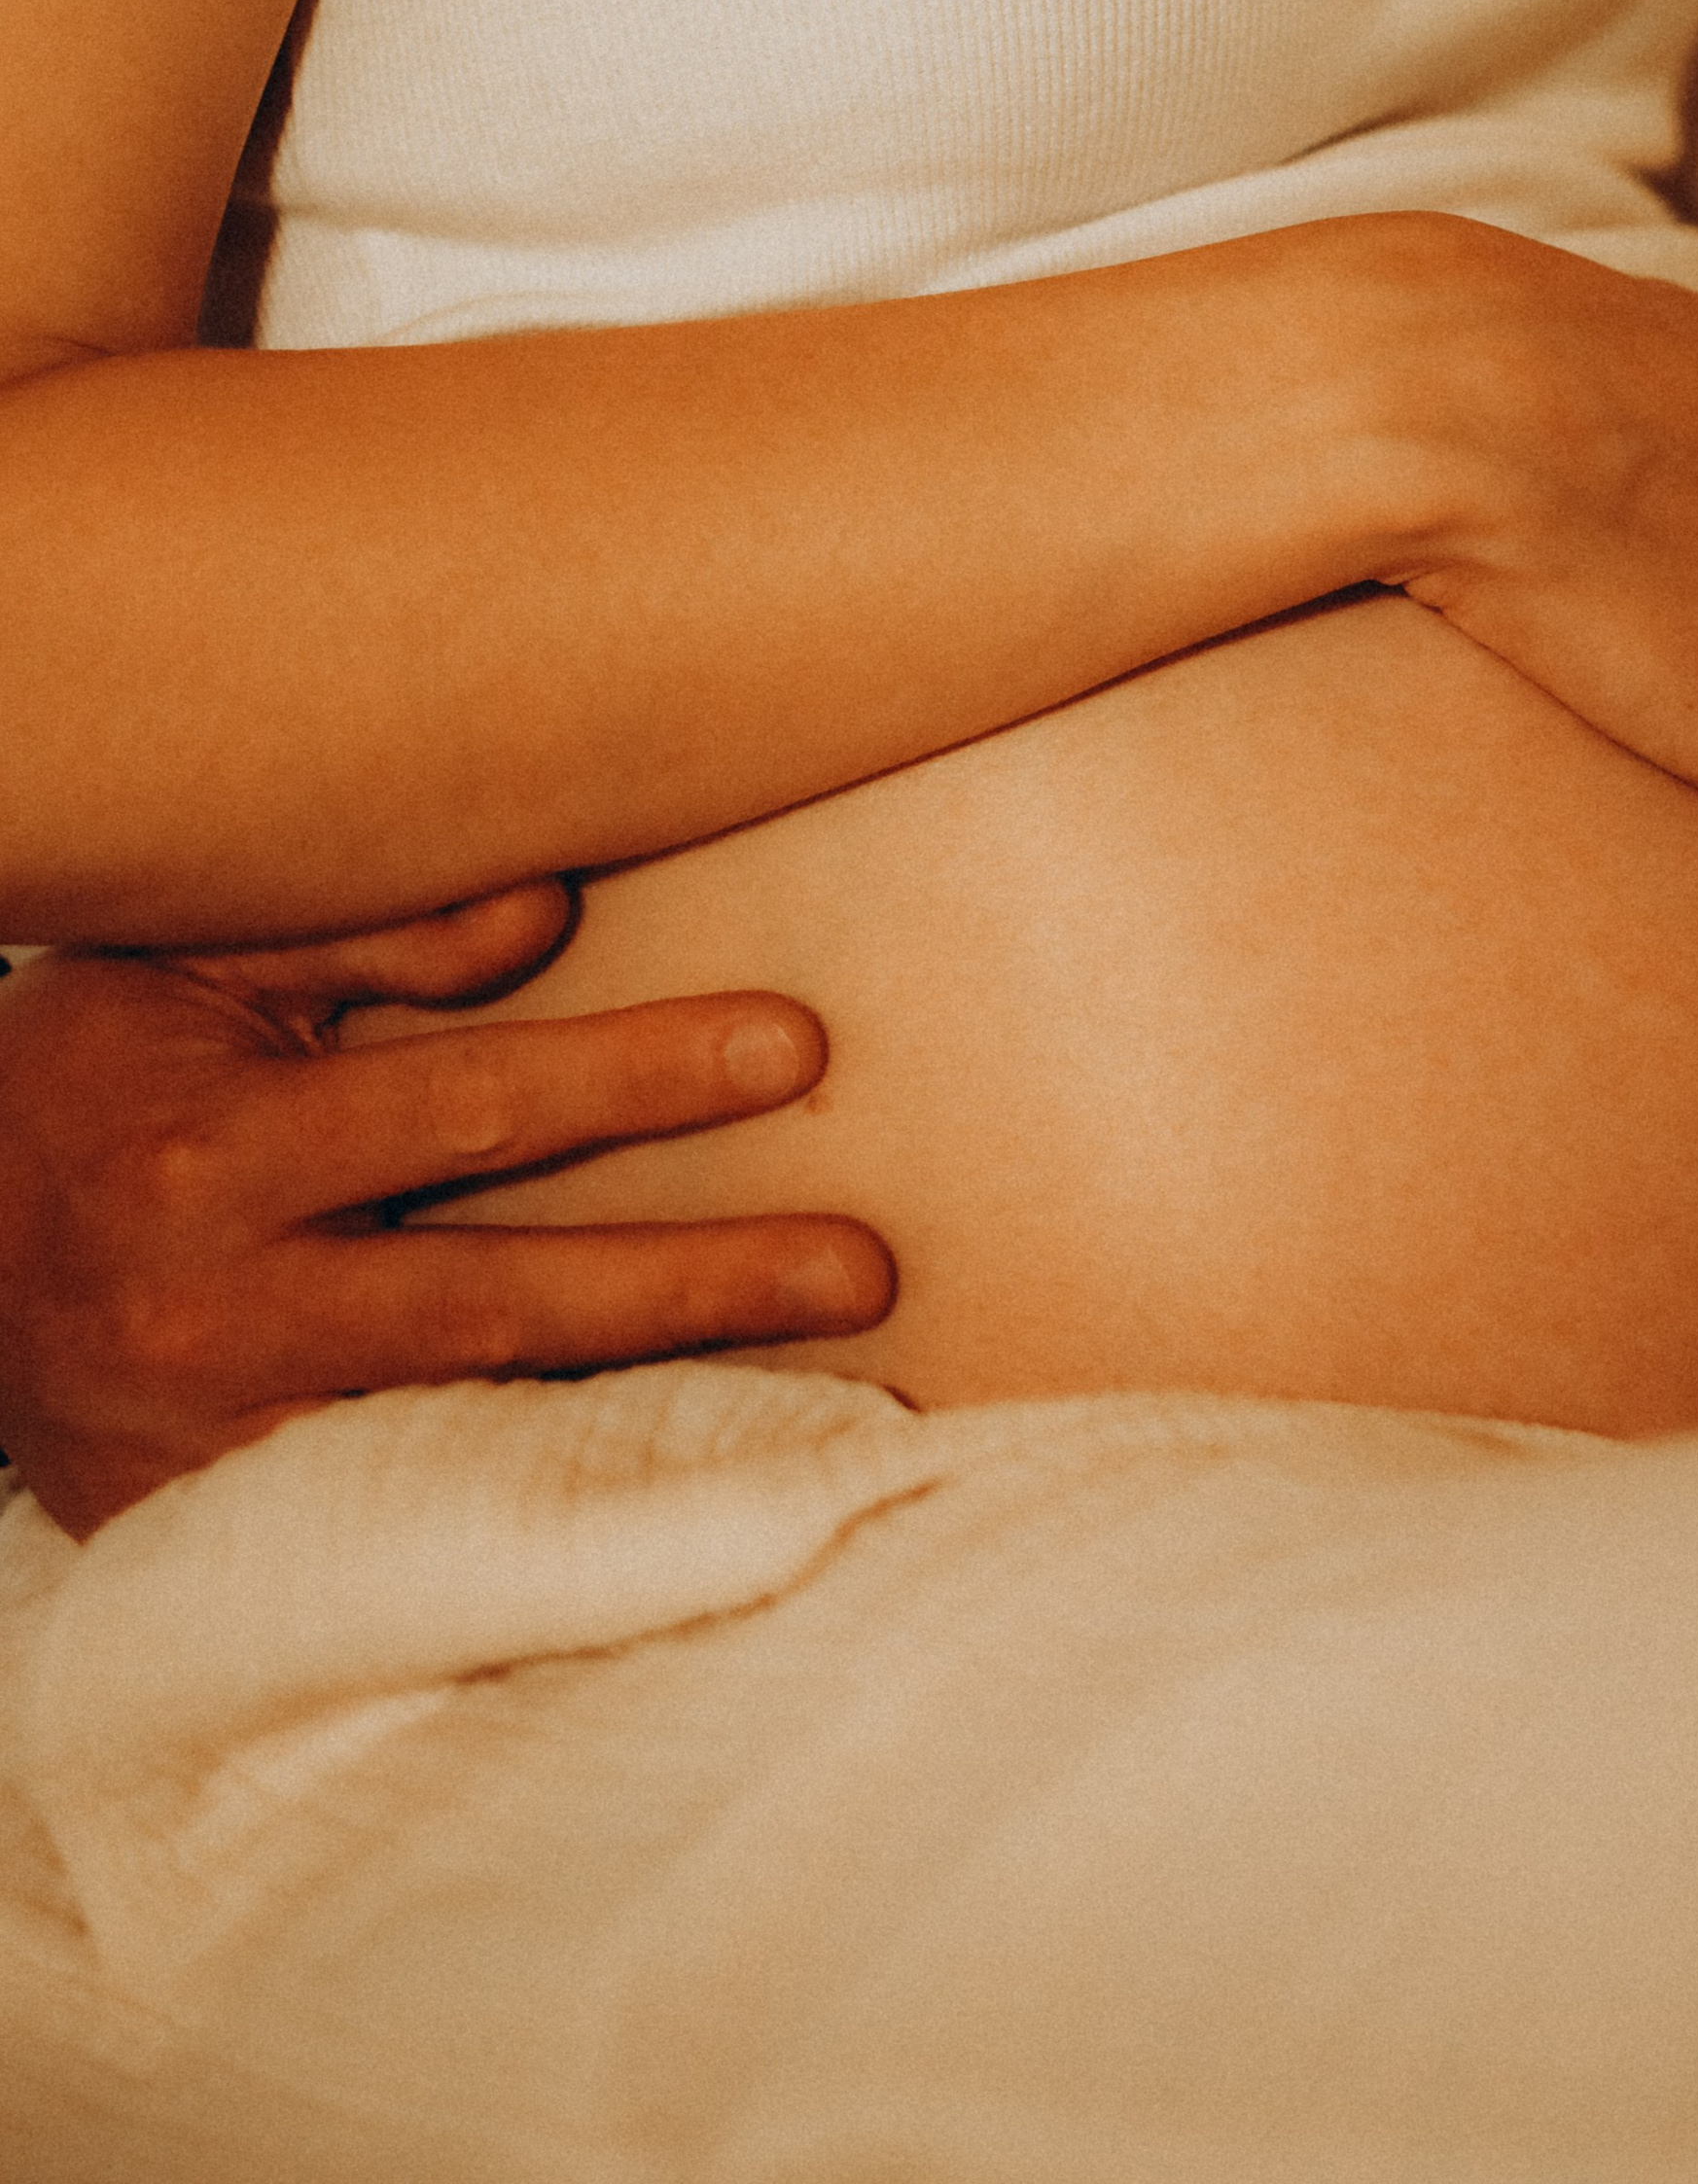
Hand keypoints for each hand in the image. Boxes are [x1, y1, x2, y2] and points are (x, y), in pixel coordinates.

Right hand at [0, 885, 893, 1539]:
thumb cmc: (83, 1084)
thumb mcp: (189, 970)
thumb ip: (369, 931)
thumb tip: (556, 905)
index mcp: (217, 1149)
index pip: (463, 1107)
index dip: (633, 1076)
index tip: (797, 1048)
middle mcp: (219, 1312)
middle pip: (498, 1300)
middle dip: (698, 1283)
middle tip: (868, 1265)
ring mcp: (222, 1449)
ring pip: (472, 1444)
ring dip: (657, 1430)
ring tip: (834, 1414)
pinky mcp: (227, 1538)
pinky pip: (418, 1527)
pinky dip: (555, 1515)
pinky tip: (694, 1501)